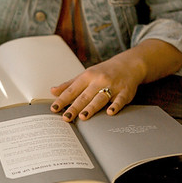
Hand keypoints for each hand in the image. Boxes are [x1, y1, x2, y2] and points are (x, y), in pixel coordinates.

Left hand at [50, 39, 181, 121]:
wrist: (128, 65)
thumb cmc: (104, 72)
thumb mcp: (86, 75)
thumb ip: (69, 85)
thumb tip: (53, 91)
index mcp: (87, 76)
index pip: (72, 90)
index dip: (62, 99)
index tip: (54, 108)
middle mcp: (99, 80)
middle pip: (84, 96)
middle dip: (74, 107)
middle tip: (66, 117)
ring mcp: (112, 86)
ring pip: (100, 98)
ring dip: (91, 107)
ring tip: (83, 117)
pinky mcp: (125, 92)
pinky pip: (120, 100)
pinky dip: (115, 105)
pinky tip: (110, 112)